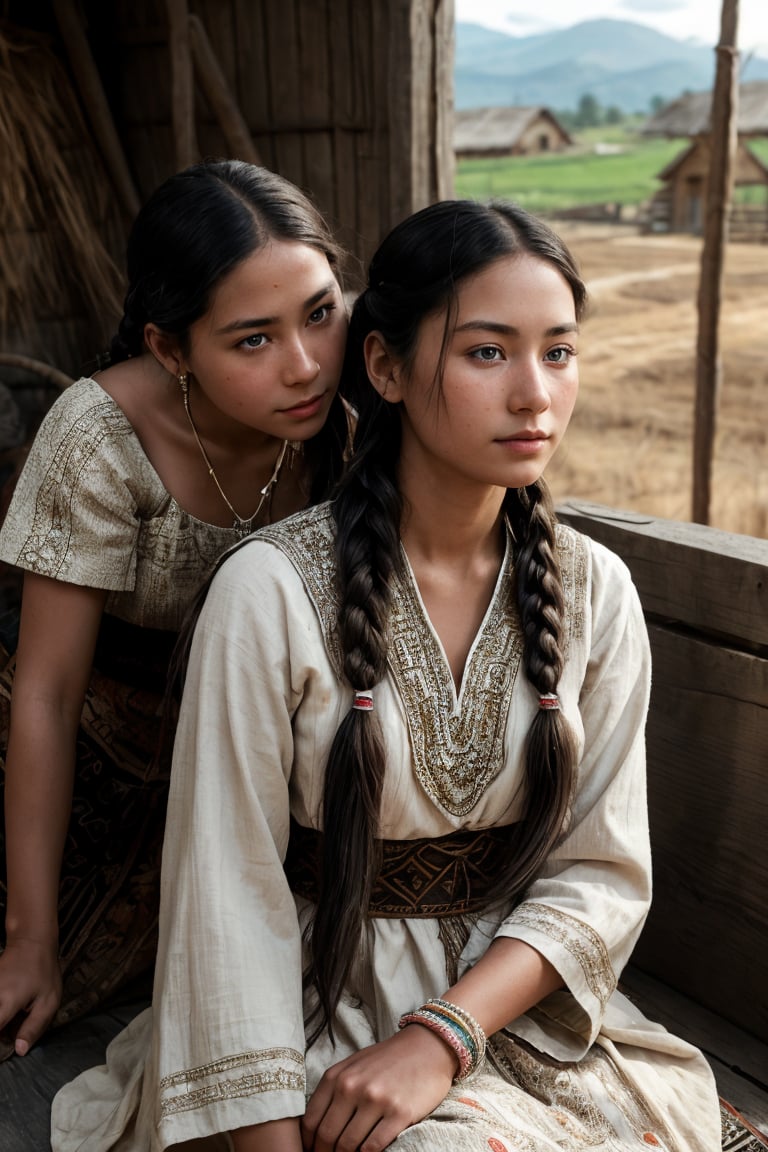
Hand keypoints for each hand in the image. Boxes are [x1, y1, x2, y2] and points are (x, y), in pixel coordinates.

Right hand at [0, 937, 61, 1054]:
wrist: (30, 941)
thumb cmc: (43, 971)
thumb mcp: (49, 1000)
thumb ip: (34, 1027)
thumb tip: (19, 1051)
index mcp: (6, 1002)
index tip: (4, 1049)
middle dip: (0, 1032)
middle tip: (12, 1030)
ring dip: (1, 1023)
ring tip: (11, 1020)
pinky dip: (0, 1012)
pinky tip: (8, 1011)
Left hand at [301, 1024, 456, 1151]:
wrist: (427, 1047)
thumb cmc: (387, 1060)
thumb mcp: (354, 1066)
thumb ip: (334, 1091)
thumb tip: (315, 1128)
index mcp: (337, 1076)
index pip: (311, 1121)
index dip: (310, 1144)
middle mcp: (353, 1087)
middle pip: (327, 1136)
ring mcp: (376, 1100)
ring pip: (348, 1145)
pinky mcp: (399, 1113)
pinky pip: (373, 1146)